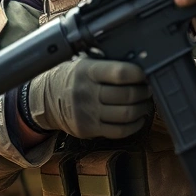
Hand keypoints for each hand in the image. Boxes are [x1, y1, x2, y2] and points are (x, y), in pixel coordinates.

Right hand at [28, 58, 152, 139]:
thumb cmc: (73, 78)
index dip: (139, 74)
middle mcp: (87, 92)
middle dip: (144, 92)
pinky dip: (134, 125)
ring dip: (142, 109)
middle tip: (148, 89)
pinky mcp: (89, 129)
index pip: (120, 73)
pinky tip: (137, 118)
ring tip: (145, 103)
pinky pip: (120, 131)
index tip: (146, 74)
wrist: (47, 98)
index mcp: (88, 71)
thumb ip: (108, 65)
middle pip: (127, 95)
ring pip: (126, 114)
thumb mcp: (84, 63)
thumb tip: (140, 65)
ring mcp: (87, 113)